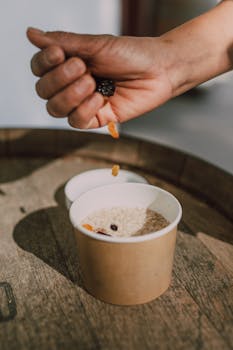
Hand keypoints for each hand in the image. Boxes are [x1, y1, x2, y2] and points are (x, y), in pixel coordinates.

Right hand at [27, 28, 173, 128]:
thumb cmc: (132, 54)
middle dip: (59, 80)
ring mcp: (84, 102)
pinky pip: (77, 121)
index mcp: (69, 64)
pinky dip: (84, 110)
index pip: (40, 69)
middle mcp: (73, 84)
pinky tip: (99, 99)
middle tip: (82, 67)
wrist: (160, 69)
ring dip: (70, 95)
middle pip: (43, 91)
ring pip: (56, 109)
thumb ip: (64, 43)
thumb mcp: (96, 44)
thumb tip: (32, 33)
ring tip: (92, 83)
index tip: (59, 54)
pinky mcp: (97, 117)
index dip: (43, 63)